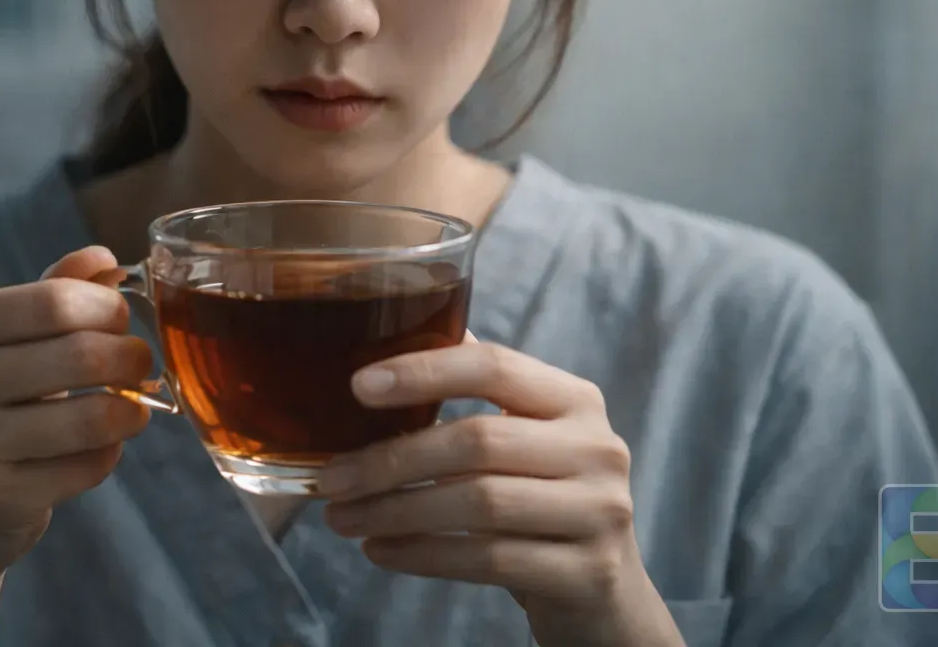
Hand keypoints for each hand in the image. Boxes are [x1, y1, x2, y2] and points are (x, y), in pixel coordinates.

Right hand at [0, 246, 152, 590]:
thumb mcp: (2, 346)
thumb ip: (52, 296)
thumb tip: (103, 257)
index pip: (56, 300)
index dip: (108, 309)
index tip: (121, 323)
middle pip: (83, 354)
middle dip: (131, 358)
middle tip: (138, 366)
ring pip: (94, 416)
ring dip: (130, 411)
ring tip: (130, 410)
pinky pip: (88, 467)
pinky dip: (108, 455)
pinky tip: (97, 451)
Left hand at [318, 341, 684, 646]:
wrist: (606, 595)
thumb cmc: (542, 499)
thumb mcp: (523, 437)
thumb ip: (474, 390)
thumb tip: (386, 343)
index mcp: (574, 399)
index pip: (493, 366)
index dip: (423, 371)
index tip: (357, 386)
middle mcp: (596, 448)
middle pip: (476, 441)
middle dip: (391, 460)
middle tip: (331, 479)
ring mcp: (599, 512)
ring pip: (478, 503)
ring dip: (396, 512)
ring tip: (343, 519)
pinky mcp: (586, 572)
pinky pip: (488, 559)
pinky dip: (423, 555)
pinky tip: (381, 552)